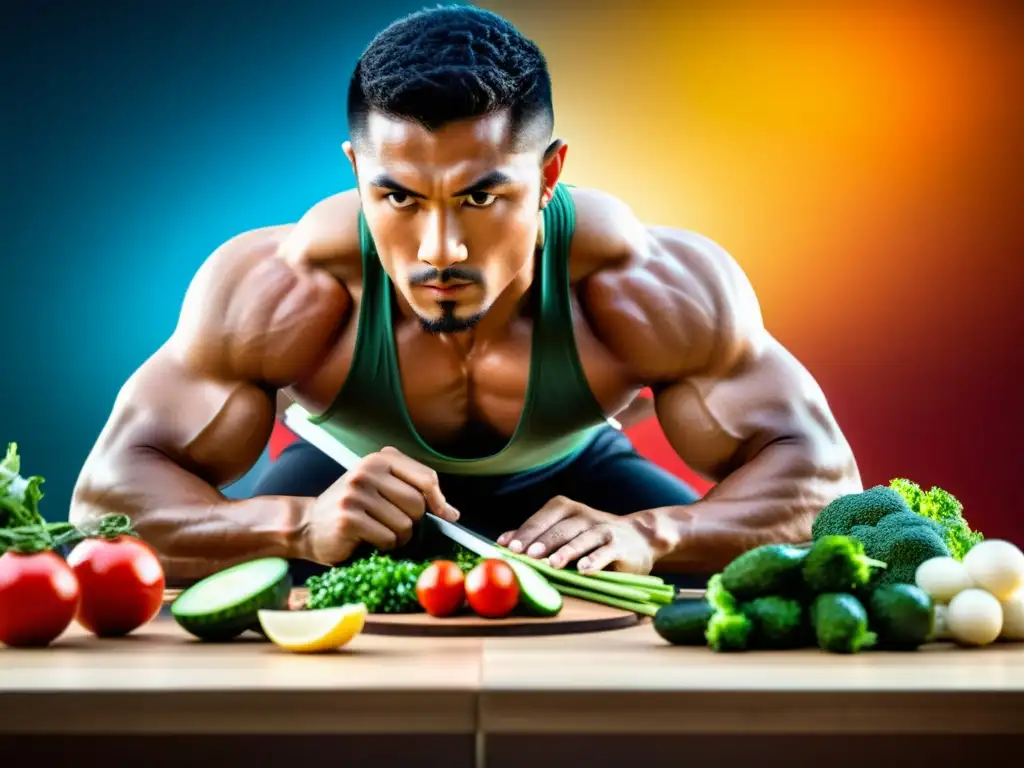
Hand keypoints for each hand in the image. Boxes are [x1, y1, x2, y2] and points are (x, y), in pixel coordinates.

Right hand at [303, 447, 459, 564]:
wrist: (308, 525)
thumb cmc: (353, 508)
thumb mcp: (382, 488)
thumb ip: (415, 491)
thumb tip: (452, 513)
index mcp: (380, 458)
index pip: (426, 477)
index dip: (439, 501)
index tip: (446, 515)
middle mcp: (367, 471)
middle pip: (418, 503)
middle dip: (414, 522)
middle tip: (394, 524)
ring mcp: (356, 493)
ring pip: (404, 524)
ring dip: (399, 537)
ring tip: (378, 532)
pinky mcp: (348, 518)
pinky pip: (387, 538)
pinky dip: (384, 546)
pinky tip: (367, 539)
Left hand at [496, 496, 660, 574]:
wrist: (639, 537)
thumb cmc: (592, 537)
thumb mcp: (564, 531)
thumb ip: (536, 535)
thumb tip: (503, 541)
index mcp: (567, 509)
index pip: (543, 518)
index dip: (526, 532)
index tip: (510, 547)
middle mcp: (585, 515)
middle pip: (561, 528)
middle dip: (543, 542)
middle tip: (528, 556)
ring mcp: (604, 529)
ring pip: (583, 538)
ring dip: (567, 551)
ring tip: (553, 564)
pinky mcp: (620, 546)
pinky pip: (606, 552)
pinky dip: (595, 560)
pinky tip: (584, 570)